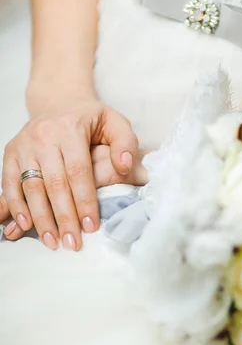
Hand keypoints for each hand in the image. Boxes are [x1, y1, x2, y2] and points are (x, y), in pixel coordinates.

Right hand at [1, 99, 138, 250]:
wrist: (58, 101)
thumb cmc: (90, 118)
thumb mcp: (114, 121)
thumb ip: (126, 142)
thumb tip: (124, 166)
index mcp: (71, 128)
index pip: (78, 170)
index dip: (84, 200)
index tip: (92, 226)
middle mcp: (44, 135)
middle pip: (54, 183)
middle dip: (64, 216)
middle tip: (73, 243)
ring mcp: (24, 144)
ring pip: (31, 186)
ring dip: (41, 217)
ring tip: (53, 242)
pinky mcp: (10, 152)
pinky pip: (10, 182)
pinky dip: (16, 205)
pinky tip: (25, 225)